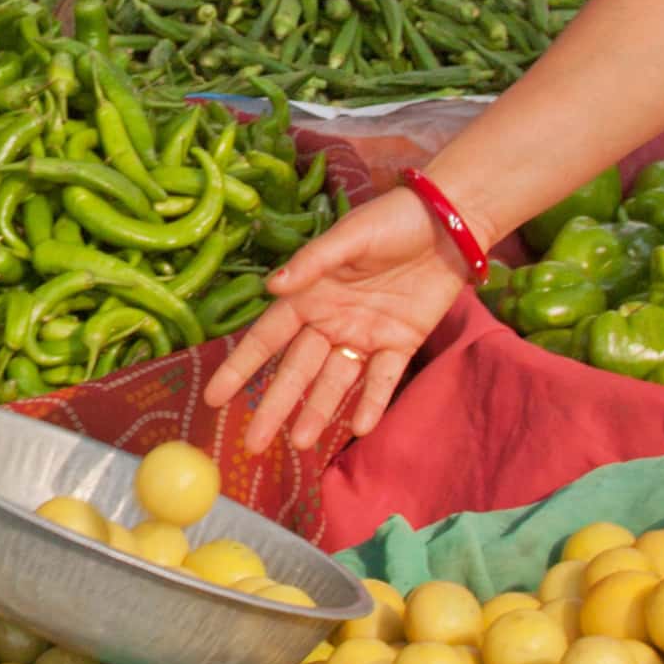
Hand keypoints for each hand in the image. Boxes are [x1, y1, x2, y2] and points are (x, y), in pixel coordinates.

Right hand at [205, 187, 464, 452]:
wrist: (449, 222)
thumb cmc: (391, 220)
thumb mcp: (349, 235)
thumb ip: (312, 263)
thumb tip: (270, 287)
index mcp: (309, 295)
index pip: (266, 339)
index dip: (240, 368)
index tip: (214, 398)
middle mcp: (330, 321)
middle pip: (296, 371)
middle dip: (274, 406)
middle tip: (254, 443)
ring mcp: (365, 335)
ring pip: (334, 382)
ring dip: (317, 412)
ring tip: (300, 443)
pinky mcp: (401, 343)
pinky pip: (382, 378)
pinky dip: (372, 402)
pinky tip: (359, 428)